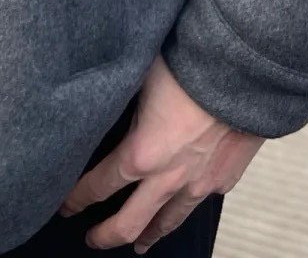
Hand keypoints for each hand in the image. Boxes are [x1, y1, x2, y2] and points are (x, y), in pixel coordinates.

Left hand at [55, 52, 264, 250]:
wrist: (242, 72)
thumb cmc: (189, 66)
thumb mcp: (141, 77)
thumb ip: (123, 99)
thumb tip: (104, 95)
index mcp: (140, 154)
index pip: (97, 187)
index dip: (76, 199)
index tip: (65, 206)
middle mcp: (167, 179)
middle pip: (128, 224)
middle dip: (105, 236)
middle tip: (92, 239)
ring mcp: (198, 184)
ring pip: (167, 223)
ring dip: (148, 235)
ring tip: (139, 244)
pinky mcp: (223, 179)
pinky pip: (199, 201)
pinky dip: (185, 207)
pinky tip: (182, 206)